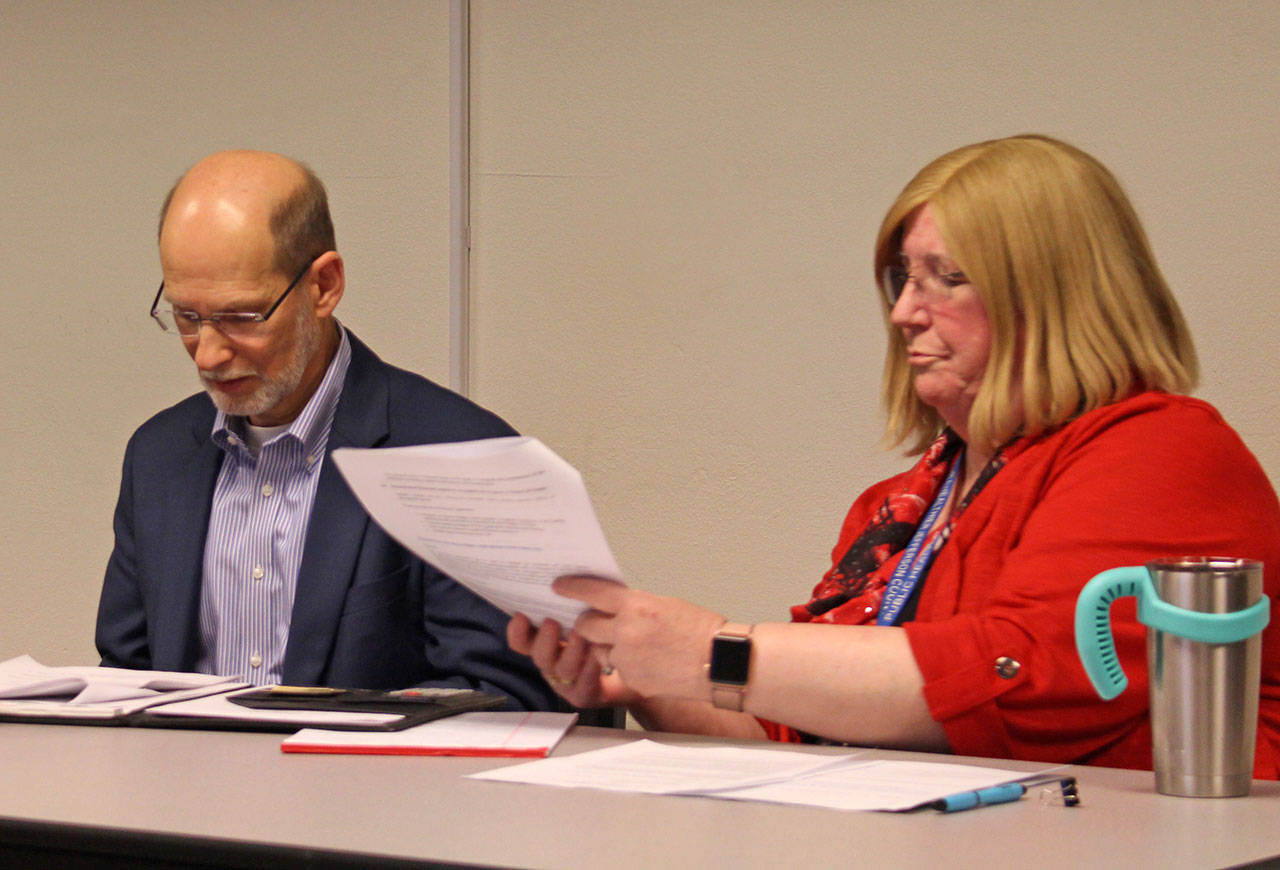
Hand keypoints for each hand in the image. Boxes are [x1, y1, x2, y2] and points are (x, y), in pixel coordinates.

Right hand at [507, 612, 638, 708]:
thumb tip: (564, 576)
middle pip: (539, 656)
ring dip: (570, 650)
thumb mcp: (591, 612)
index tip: (520, 614)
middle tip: (552, 622)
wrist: (634, 665)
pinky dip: (589, 668)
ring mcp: (567, 682)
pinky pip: (583, 684)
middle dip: (544, 639)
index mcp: (547, 643)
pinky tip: (599, 655)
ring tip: (581, 634)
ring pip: (562, 669)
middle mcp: (552, 663)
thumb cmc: (608, 632)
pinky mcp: (584, 696)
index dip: (517, 631)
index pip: (522, 641)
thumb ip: (575, 599)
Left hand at [557, 575, 725, 701]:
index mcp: (636, 605)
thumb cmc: (701, 630)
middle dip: (587, 624)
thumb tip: (614, 606)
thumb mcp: (666, 605)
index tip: (558, 586)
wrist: (721, 661)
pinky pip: (619, 670)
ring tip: (640, 647)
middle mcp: (627, 630)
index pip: (593, 592)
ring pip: (601, 650)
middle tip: (595, 623)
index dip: (572, 587)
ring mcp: (628, 658)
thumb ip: (636, 606)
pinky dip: (629, 666)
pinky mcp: (633, 680)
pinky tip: (651, 663)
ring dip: (610, 647)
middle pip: (585, 625)